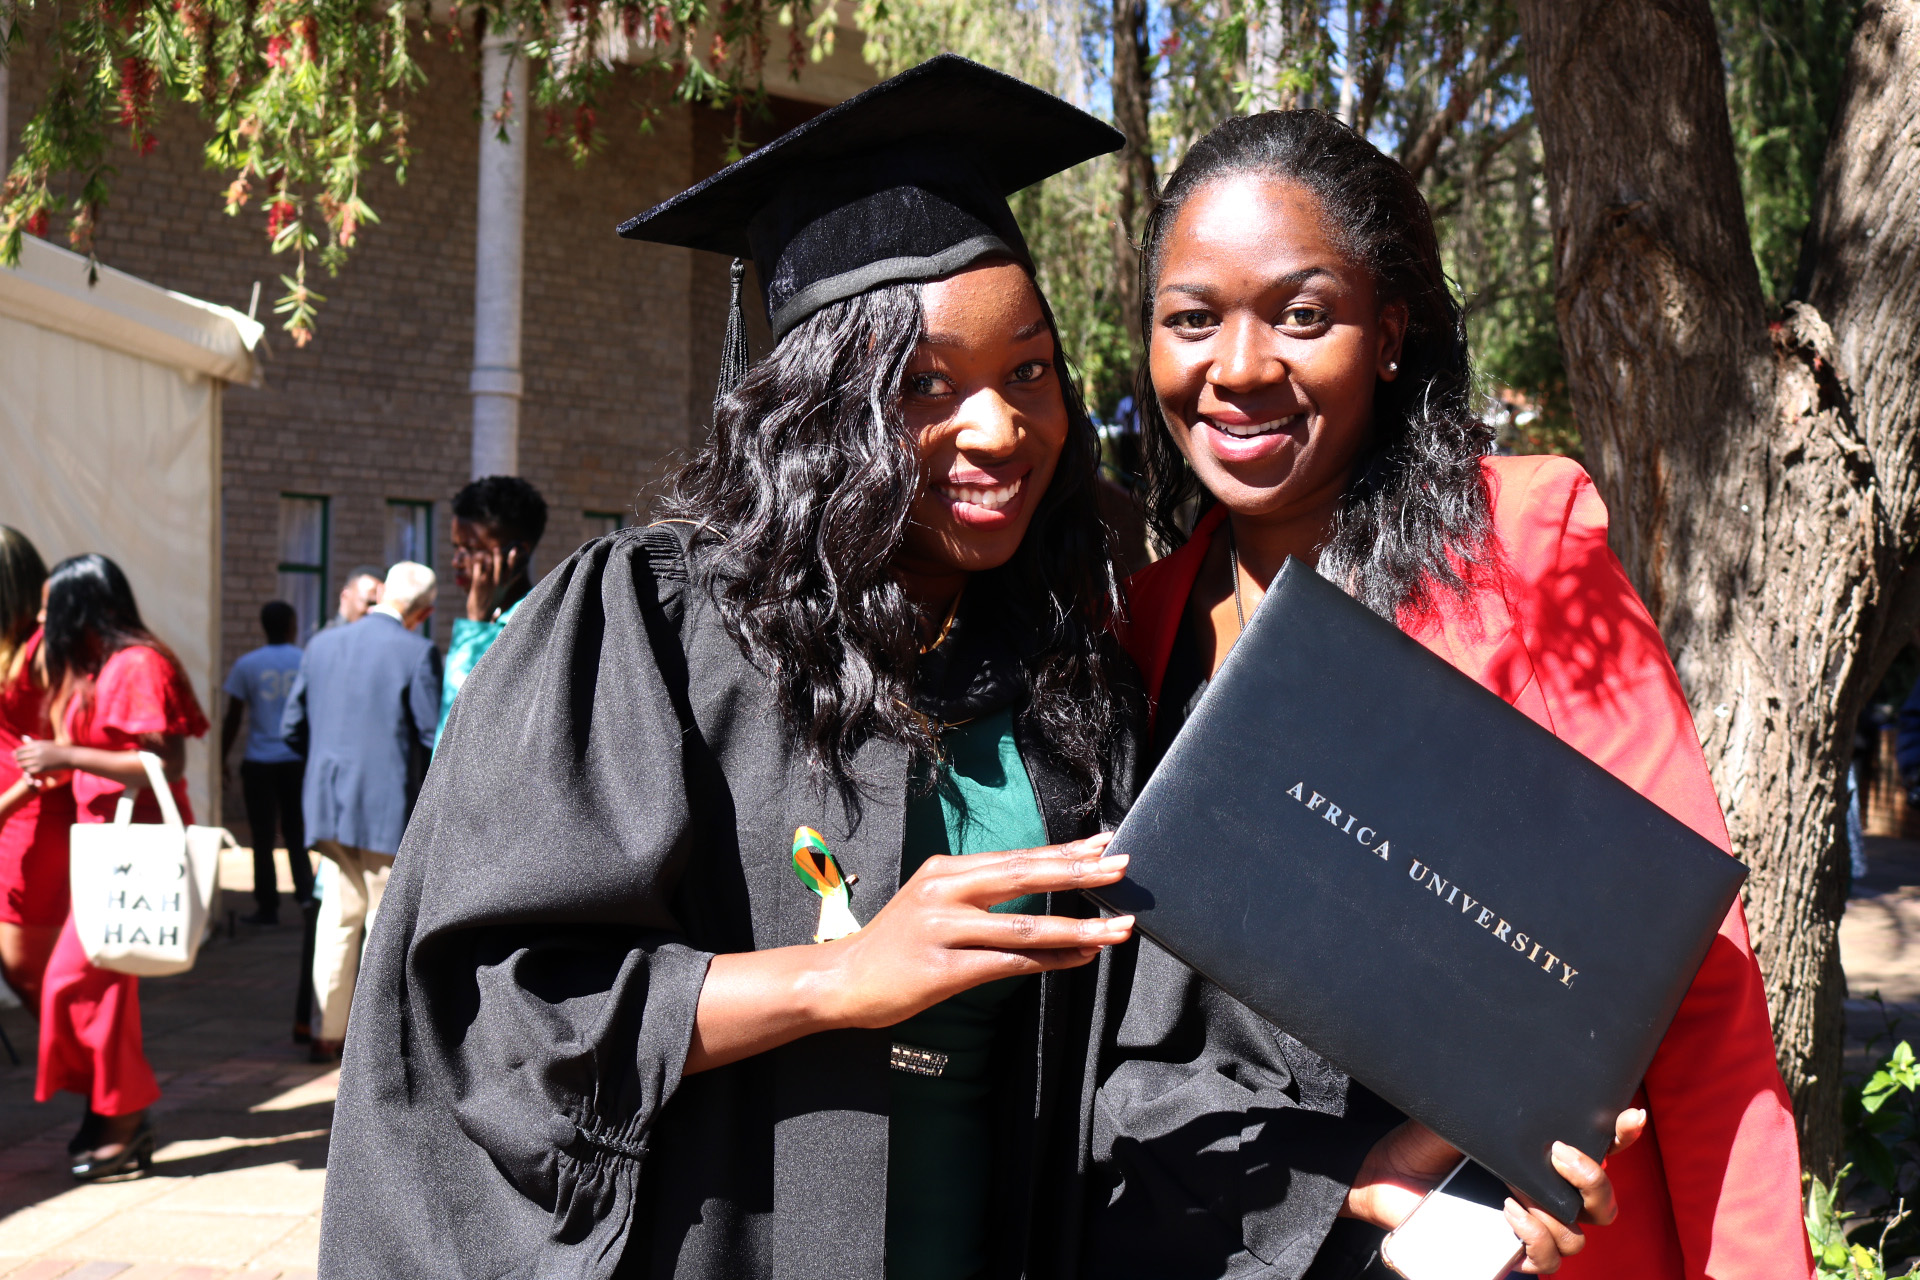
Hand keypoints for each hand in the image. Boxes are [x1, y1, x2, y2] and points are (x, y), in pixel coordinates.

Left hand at [14, 738, 73, 782]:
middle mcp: (37, 752)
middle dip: (17, 759)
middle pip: (21, 757)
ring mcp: (39, 760)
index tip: (14, 755)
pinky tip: (27, 771)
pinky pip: (30, 770)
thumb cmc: (56, 749)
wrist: (69, 756)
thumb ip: (33, 742)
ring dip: (20, 765)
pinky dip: (27, 771)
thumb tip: (22, 737)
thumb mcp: (45, 743)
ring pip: (24, 764)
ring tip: (19, 766)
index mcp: (37, 745)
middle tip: (16, 761)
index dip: (16, 752)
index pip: (21, 749)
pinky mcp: (42, 768)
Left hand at [463, 545, 521, 621]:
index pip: (511, 569)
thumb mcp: (503, 592)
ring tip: (483, 553)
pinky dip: (476, 563)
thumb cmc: (492, 602)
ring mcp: (487, 582)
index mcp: (504, 584)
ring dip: (486, 557)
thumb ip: (509, 581)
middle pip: (499, 564)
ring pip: (488, 564)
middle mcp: (497, 582)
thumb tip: (518, 573)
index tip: (515, 549)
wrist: (480, 614)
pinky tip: (475, 560)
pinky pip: (477, 568)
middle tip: (496, 548)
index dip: (513, 558)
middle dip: (498, 555)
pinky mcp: (477, 583)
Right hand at [816, 831, 1133, 1028]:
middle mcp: (944, 891)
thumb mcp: (934, 905)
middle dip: (1079, 872)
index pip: (1017, 856)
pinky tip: (1079, 959)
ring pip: (1024, 925)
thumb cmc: (897, 946)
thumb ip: (980, 896)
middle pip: (1024, 876)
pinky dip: (1048, 960)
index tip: (1104, 843)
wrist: (842, 980)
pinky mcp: (942, 969)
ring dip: (1077, 927)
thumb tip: (1039, 889)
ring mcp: (942, 930)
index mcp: (946, 871)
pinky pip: (1007, 963)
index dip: (1064, 850)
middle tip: (1123, 868)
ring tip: (1117, 928)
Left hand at [1350, 1108, 1645, 1274]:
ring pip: (1577, 1237)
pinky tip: (1511, 1218)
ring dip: (1554, 1216)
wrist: (1387, 1174)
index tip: (1629, 1116)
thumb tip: (1526, 1086)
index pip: (1600, 1148)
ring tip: (1514, 1194)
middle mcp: (1547, 1193)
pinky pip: (1543, 1261)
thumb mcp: (1467, 1113)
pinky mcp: (1510, 1252)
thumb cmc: (1428, 1140)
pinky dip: (1534, 1241)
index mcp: (1544, 1157)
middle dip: (1593, 1181)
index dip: (1622, 1134)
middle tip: (1560, 1155)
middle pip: (1603, 1204)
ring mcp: (1532, 1226)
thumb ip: (1499, 1106)